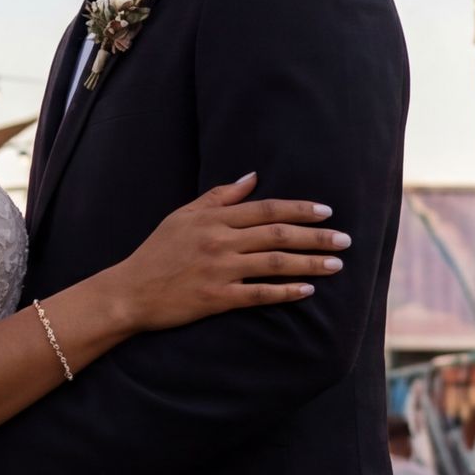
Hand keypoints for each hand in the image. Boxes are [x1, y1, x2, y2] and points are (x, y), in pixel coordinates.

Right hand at [110, 172, 347, 333]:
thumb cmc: (157, 252)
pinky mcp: (217, 298)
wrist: (130, 291)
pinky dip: (285, 292)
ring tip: (336, 264)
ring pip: (275, 263)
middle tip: (345, 239)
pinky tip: (307, 290)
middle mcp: (220, 241)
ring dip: (309, 263)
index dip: (299, 209)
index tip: (327, 211)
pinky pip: (258, 294)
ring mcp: (219, 270)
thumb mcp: (183, 216)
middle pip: (278, 234)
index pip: (266, 209)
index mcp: (213, 219)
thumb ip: (219, 196)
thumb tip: (252, 176)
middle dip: (316, 236)